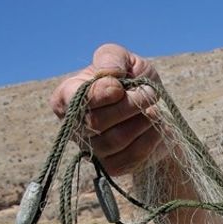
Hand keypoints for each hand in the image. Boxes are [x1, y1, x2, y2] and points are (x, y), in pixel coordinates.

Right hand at [49, 44, 164, 174]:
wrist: (156, 111)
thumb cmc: (134, 82)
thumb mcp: (125, 60)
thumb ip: (112, 57)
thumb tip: (110, 74)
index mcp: (66, 97)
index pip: (77, 99)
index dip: (104, 92)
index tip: (122, 86)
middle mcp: (73, 126)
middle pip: (96, 122)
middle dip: (130, 105)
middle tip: (148, 94)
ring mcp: (92, 150)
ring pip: (114, 140)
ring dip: (142, 121)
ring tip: (153, 110)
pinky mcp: (112, 166)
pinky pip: (131, 157)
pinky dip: (150, 139)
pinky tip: (156, 127)